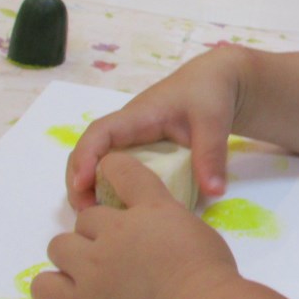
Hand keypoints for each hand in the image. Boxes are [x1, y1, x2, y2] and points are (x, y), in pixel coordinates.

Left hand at [34, 152, 239, 298]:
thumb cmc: (212, 277)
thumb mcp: (195, 231)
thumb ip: (169, 223)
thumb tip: (156, 235)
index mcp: (151, 208)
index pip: (118, 168)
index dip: (111, 170)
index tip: (113, 184)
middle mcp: (116, 230)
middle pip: (86, 218)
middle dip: (99, 233)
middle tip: (119, 254)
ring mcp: (94, 266)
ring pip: (59, 246)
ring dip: (74, 256)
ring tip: (93, 274)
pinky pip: (42, 286)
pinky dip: (54, 287)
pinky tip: (73, 294)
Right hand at [66, 47, 243, 210]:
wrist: (219, 82)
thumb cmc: (210, 93)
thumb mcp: (214, 122)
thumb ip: (212, 156)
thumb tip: (214, 193)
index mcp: (139, 117)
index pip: (101, 132)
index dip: (87, 157)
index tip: (83, 184)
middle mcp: (128, 129)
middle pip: (89, 151)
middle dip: (80, 180)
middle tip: (86, 213)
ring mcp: (134, 140)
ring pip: (100, 162)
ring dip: (91, 187)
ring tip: (94, 217)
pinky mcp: (144, 151)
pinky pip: (119, 169)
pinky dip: (111, 187)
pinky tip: (120, 210)